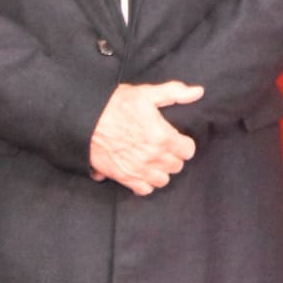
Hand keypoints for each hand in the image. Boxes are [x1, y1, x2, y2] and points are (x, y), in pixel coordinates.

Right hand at [89, 81, 203, 196]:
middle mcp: (153, 156)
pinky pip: (144, 190)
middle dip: (172, 156)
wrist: (84, 119)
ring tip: (151, 160)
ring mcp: (138, 169)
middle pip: (176, 166)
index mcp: (162, 136)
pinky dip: (144, 183)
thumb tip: (198, 92)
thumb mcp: (145, 93)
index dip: (183, 143)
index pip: (188, 150)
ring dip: (160, 171)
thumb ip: (174, 93)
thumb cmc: (114, 104)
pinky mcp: (124, 177)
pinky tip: (140, 171)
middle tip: (161, 147)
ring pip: (162, 180)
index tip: (175, 138)